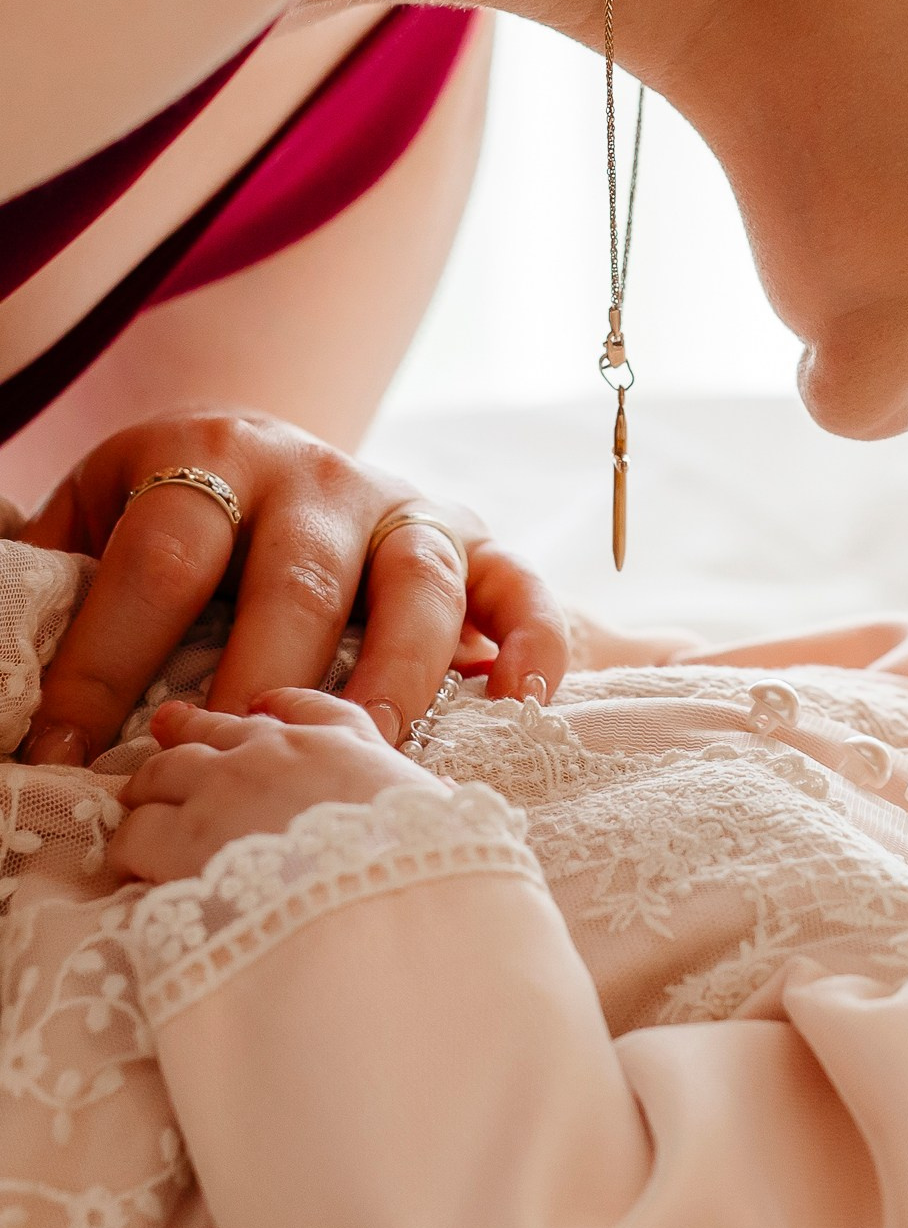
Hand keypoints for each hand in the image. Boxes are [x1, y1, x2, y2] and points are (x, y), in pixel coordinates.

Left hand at [16, 411, 569, 764]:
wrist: (279, 468)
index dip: (108, 660)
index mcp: (207, 459)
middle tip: (238, 768)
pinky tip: (519, 701)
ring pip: (417, 584)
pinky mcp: (480, 542)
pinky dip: (535, 641)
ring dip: (394, 673)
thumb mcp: (99, 524)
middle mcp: (317, 474)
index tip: (68, 758)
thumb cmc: (180, 527)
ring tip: (367, 751)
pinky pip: (523, 587)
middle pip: (295, 579)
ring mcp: (408, 506)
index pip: (159, 560)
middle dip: (264, 679)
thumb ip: (51, 580)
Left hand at [113, 689, 438, 883]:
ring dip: (150, 787)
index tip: (263, 710)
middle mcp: (277, 753)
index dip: (280, 708)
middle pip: (219, 729)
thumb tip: (453, 805)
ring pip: (162, 770)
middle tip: (170, 729)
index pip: (308, 708)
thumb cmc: (421, 867)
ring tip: (139, 801)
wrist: (370, 907)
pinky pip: (133, 834)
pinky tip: (132, 868)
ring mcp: (222, 789)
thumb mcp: (444, 823)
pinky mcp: (177, 839)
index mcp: (346, 746)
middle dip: (192, 730)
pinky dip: (129, 849)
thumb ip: (433, 807)